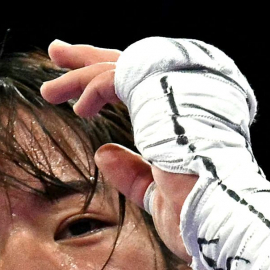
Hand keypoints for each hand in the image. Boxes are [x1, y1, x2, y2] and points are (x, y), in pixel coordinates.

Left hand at [40, 40, 197, 264]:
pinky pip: (119, 76)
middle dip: (90, 60)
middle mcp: (189, 95)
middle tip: (57, 52)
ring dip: (80, 77)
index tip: (80, 96)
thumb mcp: (158, 196)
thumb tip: (103, 152)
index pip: (145, 89)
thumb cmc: (198, 217)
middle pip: (132, 66)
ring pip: (121, 67)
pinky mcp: (164, 89)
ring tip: (50, 91)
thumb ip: (133, 173)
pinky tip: (80, 109)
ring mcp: (180, 87)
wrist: (220, 216)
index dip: (111, 85)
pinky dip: (94, 89)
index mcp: (190, 118)